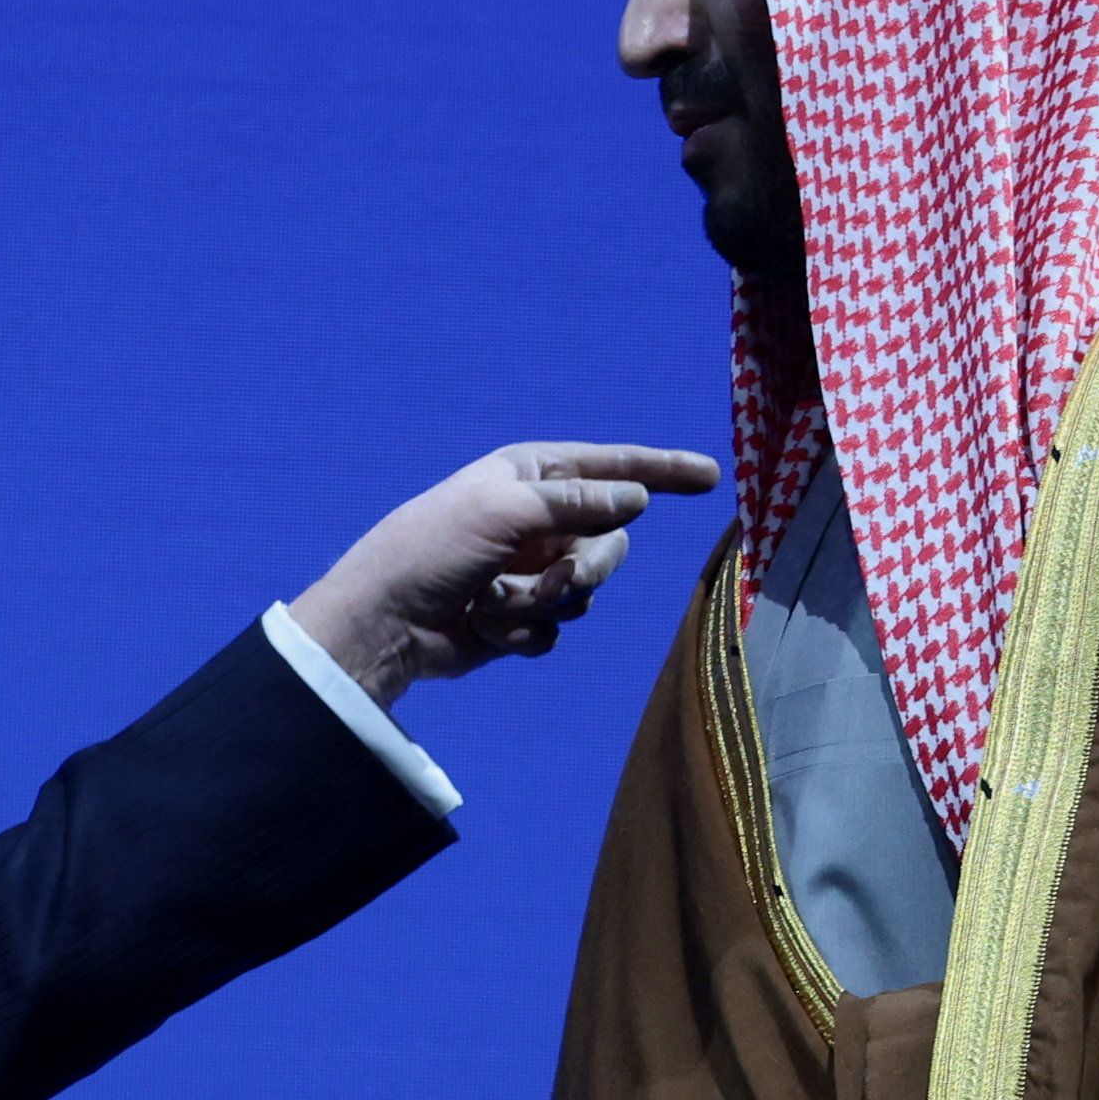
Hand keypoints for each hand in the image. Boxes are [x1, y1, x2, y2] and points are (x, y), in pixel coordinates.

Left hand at [291, 442, 723, 698]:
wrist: (388, 622)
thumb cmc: (433, 550)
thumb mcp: (504, 509)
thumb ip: (577, 502)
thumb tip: (636, 496)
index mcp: (531, 475)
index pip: (613, 467)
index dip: (662, 470)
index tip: (711, 476)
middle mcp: (537, 519)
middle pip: (612, 540)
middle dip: (585, 567)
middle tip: (550, 579)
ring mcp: (531, 569)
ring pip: (587, 588)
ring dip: (543, 602)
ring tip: (493, 603)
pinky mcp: (521, 616)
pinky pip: (558, 627)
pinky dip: (525, 632)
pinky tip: (486, 628)